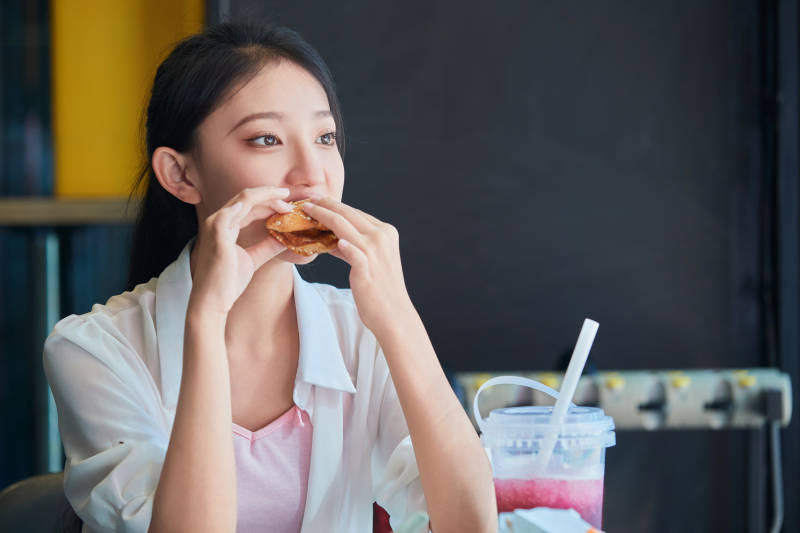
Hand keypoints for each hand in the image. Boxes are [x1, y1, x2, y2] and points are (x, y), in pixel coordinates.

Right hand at [189, 186, 293, 315]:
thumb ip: (267, 246)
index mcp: (225, 226)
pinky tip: (270, 202)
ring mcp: (216, 225)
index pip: (249, 206)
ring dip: (267, 197)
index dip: (269, 202)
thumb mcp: (253, 259)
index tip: (289, 205)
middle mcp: (218, 221)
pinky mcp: (217, 233)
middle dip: (271, 196)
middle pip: (247, 199)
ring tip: (286, 203)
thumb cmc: (228, 282)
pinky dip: (252, 203)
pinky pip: (234, 211)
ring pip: (244, 200)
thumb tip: (285, 238)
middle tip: (291, 201)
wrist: (213, 300)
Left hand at [300, 197, 412, 335]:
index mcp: (386, 232)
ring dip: (321, 216)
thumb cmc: (380, 289)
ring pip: (342, 225)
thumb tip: (333, 239)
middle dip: (324, 204)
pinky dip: (337, 242)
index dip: (335, 205)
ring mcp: (375, 251)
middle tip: (305, 200)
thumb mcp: (370, 261)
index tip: (318, 201)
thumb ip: (353, 247)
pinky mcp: (366, 266)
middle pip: (347, 213)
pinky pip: (348, 249)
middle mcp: (382, 236)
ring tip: (304, 211)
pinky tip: (322, 237)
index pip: (356, 212)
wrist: (393, 314)